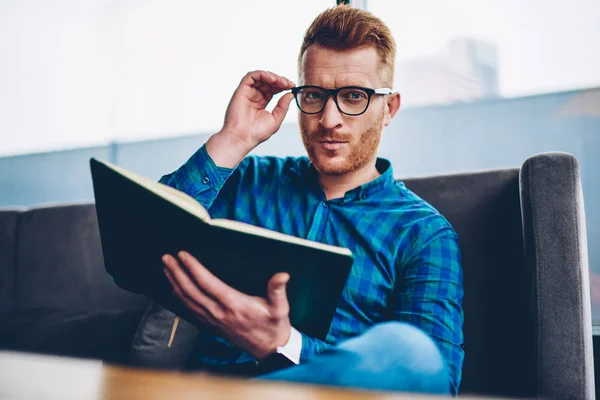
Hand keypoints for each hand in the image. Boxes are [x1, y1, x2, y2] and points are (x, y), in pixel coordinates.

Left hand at [162, 250, 291, 359]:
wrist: (270, 350)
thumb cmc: (274, 326)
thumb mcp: (280, 308)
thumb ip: (278, 290)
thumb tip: (282, 275)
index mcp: (234, 305)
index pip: (208, 283)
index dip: (193, 268)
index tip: (183, 255)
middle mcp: (219, 313)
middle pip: (191, 291)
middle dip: (177, 273)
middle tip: (166, 257)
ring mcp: (213, 321)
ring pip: (187, 301)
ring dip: (174, 283)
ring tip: (166, 268)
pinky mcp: (212, 326)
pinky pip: (190, 311)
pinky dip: (180, 298)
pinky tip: (174, 289)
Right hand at [206, 71, 295, 167]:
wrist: (242, 138)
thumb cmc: (257, 133)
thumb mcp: (275, 120)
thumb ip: (283, 106)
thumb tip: (291, 94)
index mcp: (262, 102)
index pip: (273, 89)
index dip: (283, 85)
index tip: (292, 86)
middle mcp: (254, 96)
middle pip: (268, 81)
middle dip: (280, 80)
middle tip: (288, 84)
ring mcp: (248, 92)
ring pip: (260, 77)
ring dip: (273, 76)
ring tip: (281, 82)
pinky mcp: (241, 90)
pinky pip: (251, 76)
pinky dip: (262, 74)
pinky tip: (272, 79)